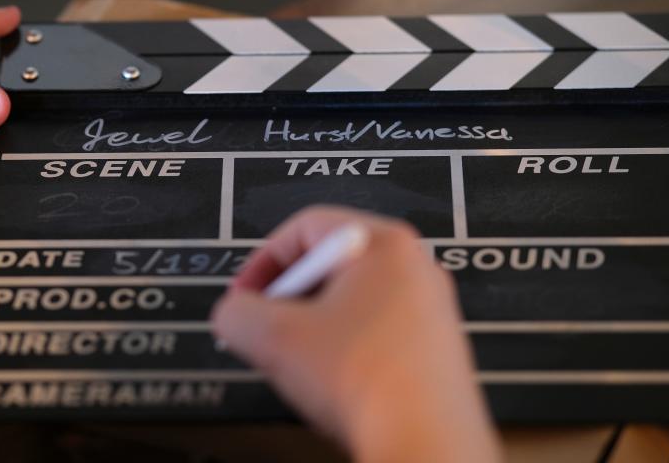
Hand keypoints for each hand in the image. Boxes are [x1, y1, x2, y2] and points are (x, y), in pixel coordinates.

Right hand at [211, 206, 500, 462]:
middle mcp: (415, 267)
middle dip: (286, 299)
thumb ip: (235, 312)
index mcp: (383, 244)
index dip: (260, 263)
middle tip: (266, 332)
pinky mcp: (435, 348)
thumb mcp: (273, 337)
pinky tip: (335, 383)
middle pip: (328, 265)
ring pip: (350, 302)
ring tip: (300, 364)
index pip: (303, 228)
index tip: (243, 299)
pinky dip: (345, 350)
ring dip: (312, 329)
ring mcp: (430, 309)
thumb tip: (233, 314)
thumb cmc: (363, 381)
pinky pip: (374, 332)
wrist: (424, 444)